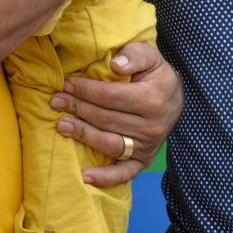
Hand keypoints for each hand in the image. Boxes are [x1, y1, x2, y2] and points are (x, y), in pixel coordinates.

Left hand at [49, 41, 181, 186]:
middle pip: (105, 119)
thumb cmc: (155, 74)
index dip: (86, 90)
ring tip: (61, 126)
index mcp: (152, 99)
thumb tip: (115, 65)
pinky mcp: (143, 160)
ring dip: (83, 135)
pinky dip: (105, 177)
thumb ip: (134, 54)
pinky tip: (85, 176)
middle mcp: (151, 126)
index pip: (110, 97)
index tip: (68, 83)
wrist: (175, 98)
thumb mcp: (150, 55)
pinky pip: (125, 173)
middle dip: (77, 108)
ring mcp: (147, 146)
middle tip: (57, 101)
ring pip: (109, 143)